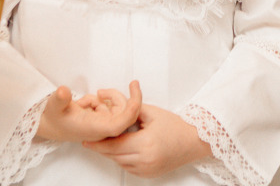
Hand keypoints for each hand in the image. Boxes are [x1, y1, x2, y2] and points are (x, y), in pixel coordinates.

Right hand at [38, 81, 142, 142]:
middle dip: (114, 96)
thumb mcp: (54, 105)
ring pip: (119, 108)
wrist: (53, 125)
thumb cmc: (54, 117)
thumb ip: (59, 98)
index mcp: (95, 129)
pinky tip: (89, 104)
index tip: (134, 89)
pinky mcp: (105, 121)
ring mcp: (105, 125)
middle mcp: (103, 129)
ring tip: (88, 100)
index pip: (119, 124)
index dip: (131, 110)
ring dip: (107, 98)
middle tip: (99, 92)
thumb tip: (63, 91)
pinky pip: (112, 107)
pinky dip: (102, 101)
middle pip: (124, 112)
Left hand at [82, 103, 211, 177]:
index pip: (114, 145)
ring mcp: (147, 170)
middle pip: (114, 156)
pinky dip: (123, 159)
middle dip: (101, 148)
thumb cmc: (174, 125)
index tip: (86, 140)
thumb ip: (130, 110)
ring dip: (112, 153)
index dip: (98, 143)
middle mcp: (145, 160)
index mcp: (145, 143)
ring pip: (120, 163)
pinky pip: (129, 167)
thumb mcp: (151, 112)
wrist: (194, 141)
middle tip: (90, 141)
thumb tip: (111, 105)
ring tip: (106, 142)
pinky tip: (123, 149)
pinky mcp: (149, 175)